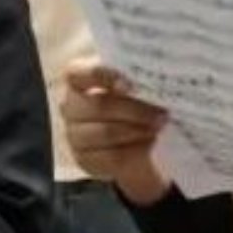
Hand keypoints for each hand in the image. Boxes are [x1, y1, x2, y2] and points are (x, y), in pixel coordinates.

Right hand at [60, 58, 170, 204]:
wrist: (134, 136)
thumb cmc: (133, 99)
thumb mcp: (133, 83)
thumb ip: (136, 77)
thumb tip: (156, 74)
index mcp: (77, 78)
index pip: (78, 73)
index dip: (102, 75)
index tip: (130, 85)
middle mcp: (70, 106)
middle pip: (99, 106)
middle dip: (134, 110)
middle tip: (161, 113)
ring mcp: (74, 134)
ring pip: (106, 132)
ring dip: (137, 130)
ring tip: (158, 128)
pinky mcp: (84, 159)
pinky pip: (110, 157)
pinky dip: (133, 151)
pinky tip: (149, 144)